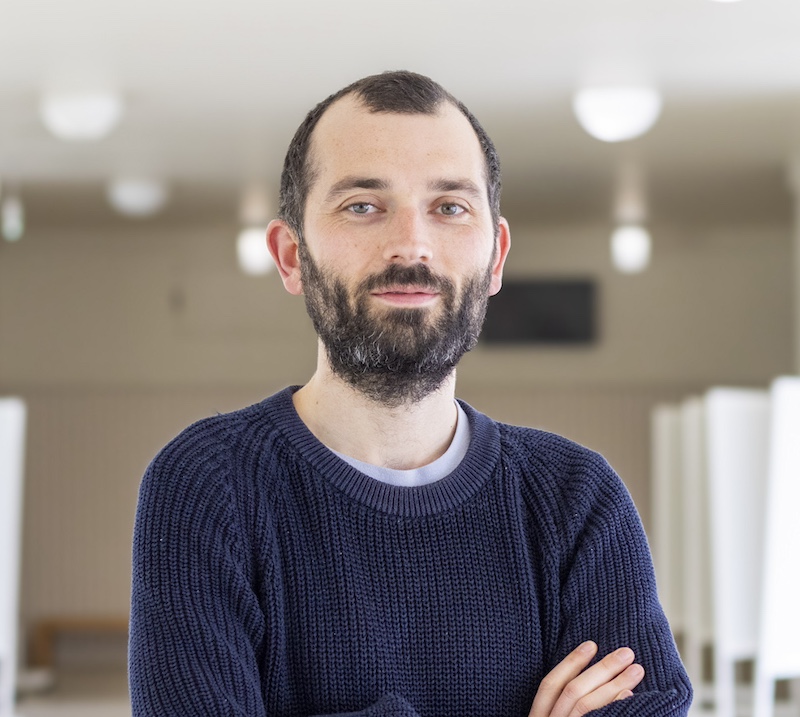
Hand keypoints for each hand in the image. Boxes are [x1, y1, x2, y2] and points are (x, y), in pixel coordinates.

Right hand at [528, 641, 644, 716]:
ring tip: (636, 670)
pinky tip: (629, 695)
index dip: (570, 663)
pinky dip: (615, 707)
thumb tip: (592, 677)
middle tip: (626, 653)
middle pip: (573, 692)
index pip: (549, 685)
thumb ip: (563, 706)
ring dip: (614, 685)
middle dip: (601, 670)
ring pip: (586, 706)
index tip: (591, 644)